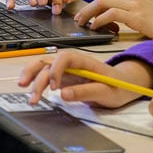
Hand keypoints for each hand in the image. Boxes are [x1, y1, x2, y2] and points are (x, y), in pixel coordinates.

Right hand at [17, 50, 152, 107]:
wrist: (125, 86)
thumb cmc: (119, 86)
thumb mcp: (106, 91)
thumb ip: (86, 92)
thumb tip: (65, 94)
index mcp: (85, 61)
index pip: (64, 58)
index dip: (56, 70)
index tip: (54, 87)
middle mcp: (73, 64)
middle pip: (49, 61)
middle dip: (35, 73)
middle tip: (27, 88)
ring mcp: (67, 72)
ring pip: (44, 69)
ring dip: (32, 78)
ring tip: (27, 92)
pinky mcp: (65, 80)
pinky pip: (47, 78)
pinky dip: (37, 83)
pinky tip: (32, 92)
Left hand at [74, 0, 152, 37]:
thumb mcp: (146, 13)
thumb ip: (130, 13)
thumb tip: (113, 21)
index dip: (94, 6)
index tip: (86, 15)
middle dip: (87, 9)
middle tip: (79, 20)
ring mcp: (135, 4)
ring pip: (103, 4)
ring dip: (89, 14)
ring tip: (83, 24)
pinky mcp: (136, 15)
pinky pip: (111, 14)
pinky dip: (100, 20)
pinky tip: (96, 27)